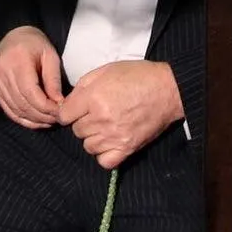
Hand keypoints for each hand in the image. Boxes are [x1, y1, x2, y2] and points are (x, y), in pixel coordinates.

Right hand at [0, 25, 63, 128]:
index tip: (60, 111)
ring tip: (49, 121)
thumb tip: (58, 102)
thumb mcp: (49, 55)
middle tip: (58, 119)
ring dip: (34, 120)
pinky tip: (36, 122)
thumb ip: (53, 79)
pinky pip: (9, 110)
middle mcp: (4, 73)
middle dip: (42, 116)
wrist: (13, 36)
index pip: (31, 92)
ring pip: (16, 110)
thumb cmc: (34, 44)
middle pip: (23, 103)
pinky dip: (23, 119)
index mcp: (18, 61)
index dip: (46, 106)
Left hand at [58, 60, 183, 168]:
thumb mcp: (106, 70)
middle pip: (76, 131)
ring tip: (105, 127)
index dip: (69, 111)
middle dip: (83, 122)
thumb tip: (69, 102)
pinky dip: (104, 154)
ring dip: (93, 138)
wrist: (167, 89)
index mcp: (93, 97)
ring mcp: (114, 136)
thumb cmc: (137, 76)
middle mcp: (101, 119)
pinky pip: (104, 161)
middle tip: (97, 114)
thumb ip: (83, 86)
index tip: (77, 109)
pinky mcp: (127, 148)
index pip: (64, 115)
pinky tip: (110, 142)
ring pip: (88, 146)